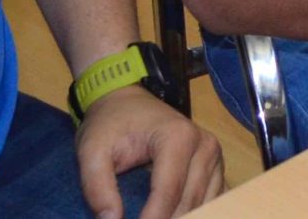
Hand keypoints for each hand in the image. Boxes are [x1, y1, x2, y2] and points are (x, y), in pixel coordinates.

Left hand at [75, 86, 224, 218]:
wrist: (125, 101)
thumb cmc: (109, 124)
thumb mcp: (91, 152)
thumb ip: (97, 187)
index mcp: (178, 137)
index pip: (168, 193)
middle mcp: (204, 145)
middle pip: (189, 203)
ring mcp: (214, 155)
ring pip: (203, 205)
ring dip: (182, 218)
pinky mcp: (216, 165)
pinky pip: (212, 200)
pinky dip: (195, 212)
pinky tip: (174, 216)